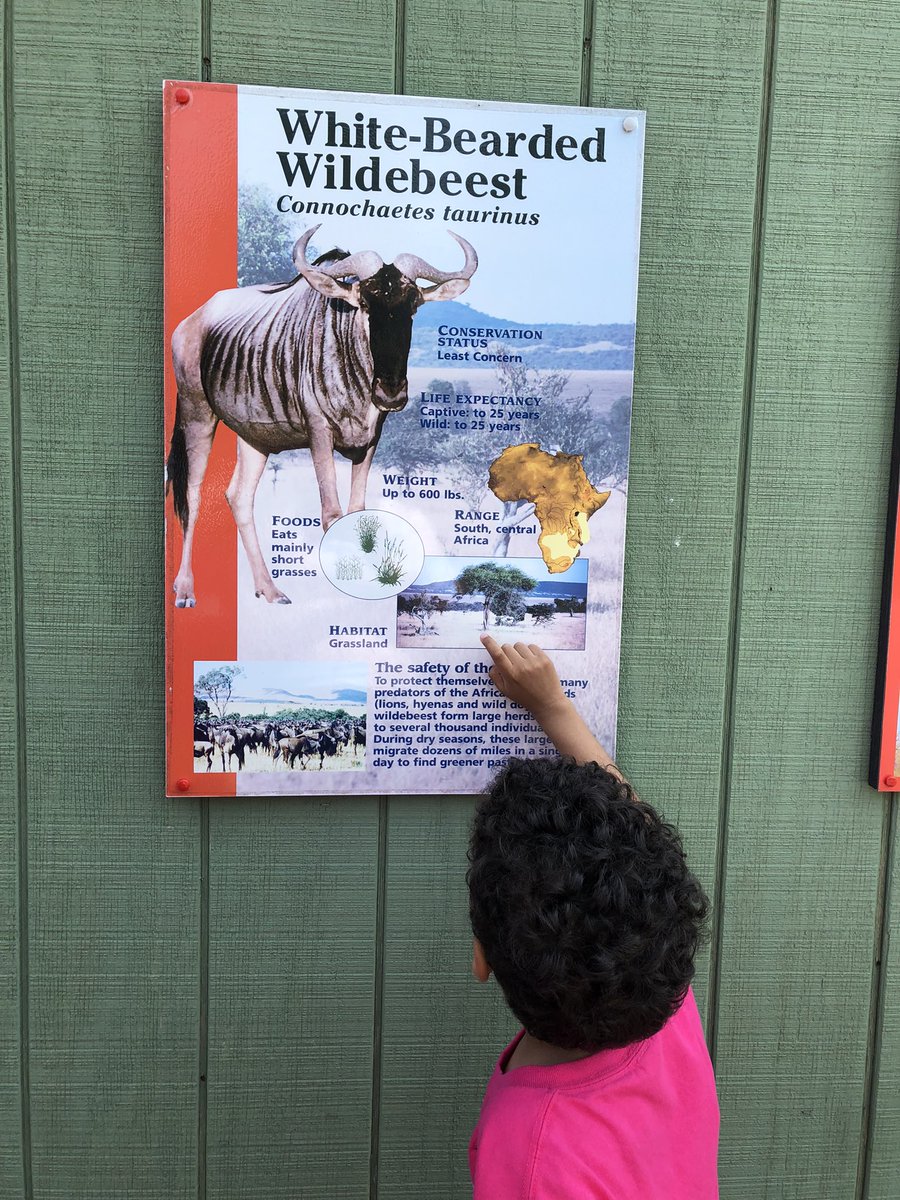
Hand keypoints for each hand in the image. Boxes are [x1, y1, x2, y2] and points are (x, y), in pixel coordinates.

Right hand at [479, 634, 619, 773]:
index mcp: (510, 675)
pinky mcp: (545, 659)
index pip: (497, 655)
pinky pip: (532, 646)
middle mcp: (522, 667)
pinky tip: (532, 662)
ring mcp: (534, 662)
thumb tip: (493, 664)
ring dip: (518, 651)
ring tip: (523, 663)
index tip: (484, 636)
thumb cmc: (525, 698)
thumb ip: (496, 677)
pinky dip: (529, 651)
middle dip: (506, 652)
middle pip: (507, 647)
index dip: (489, 644)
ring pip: (519, 645)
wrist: (548, 702)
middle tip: (511, 662)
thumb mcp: (506, 691)